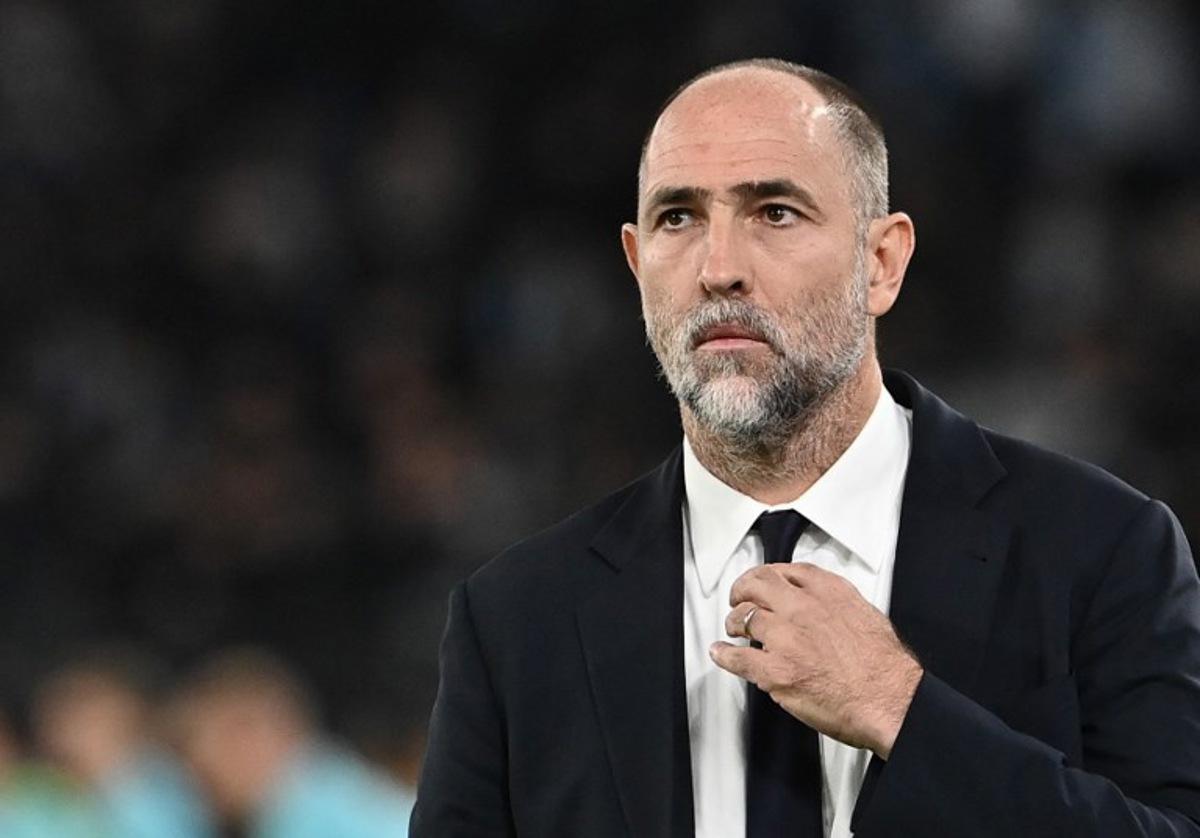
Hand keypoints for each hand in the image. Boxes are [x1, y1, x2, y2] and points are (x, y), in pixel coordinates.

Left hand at [710, 562, 922, 758]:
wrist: (889, 701)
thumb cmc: (884, 668)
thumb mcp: (867, 616)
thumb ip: (838, 606)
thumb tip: (823, 610)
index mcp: (828, 592)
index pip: (788, 571)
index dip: (769, 575)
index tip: (763, 581)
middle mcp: (803, 608)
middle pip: (757, 585)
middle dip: (742, 589)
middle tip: (738, 597)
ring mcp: (785, 638)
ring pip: (744, 617)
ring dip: (734, 621)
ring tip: (733, 627)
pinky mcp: (775, 670)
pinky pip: (738, 658)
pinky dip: (724, 654)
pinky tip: (720, 652)